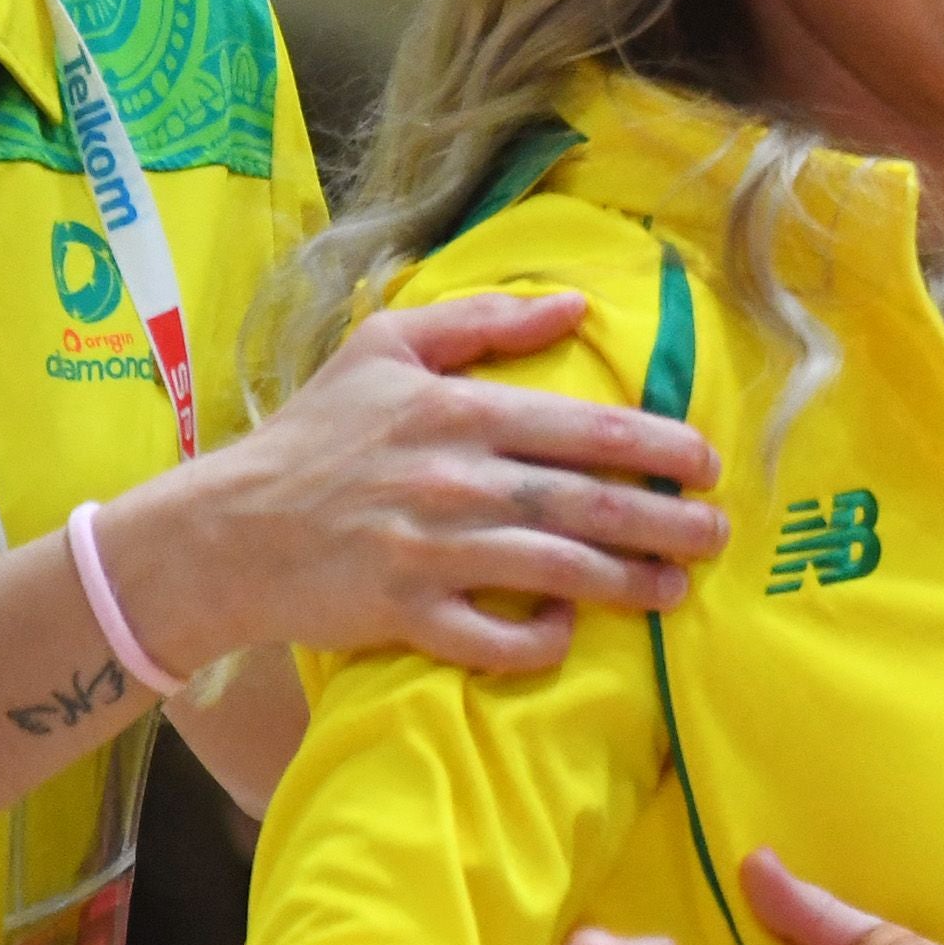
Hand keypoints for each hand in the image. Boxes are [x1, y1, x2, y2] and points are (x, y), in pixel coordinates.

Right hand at [110, 291, 728, 674]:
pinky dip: (536, 641)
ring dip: (627, 582)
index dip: (658, 446)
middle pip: (586, 502)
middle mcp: (456, 480)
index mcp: (460, 412)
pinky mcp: (405, 615)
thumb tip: (574, 303)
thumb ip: (483, 322)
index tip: (707, 460)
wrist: (225, 528)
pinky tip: (569, 633)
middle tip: (719, 533)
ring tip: (677, 589)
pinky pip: (489, 638)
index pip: (584, 428)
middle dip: (666, 521)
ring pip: (554, 569)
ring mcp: (432, 551)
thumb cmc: (314, 433)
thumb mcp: (388, 347)